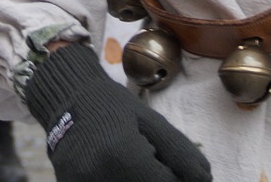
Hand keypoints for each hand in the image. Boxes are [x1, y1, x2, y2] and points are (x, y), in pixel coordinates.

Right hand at [24, 43, 210, 181]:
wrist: (66, 98)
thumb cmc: (113, 107)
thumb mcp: (151, 122)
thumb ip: (180, 152)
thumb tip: (205, 180)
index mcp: (124, 156)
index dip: (176, 179)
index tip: (171, 168)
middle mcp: (101, 176)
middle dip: (156, 179)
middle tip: (153, 164)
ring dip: (136, 180)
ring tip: (133, 164)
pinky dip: (116, 180)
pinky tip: (117, 169)